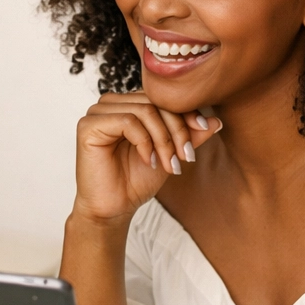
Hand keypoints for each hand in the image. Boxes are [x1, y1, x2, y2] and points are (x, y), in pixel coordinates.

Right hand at [72, 92, 222, 223]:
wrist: (114, 208)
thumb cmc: (136, 181)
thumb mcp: (170, 153)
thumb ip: (189, 135)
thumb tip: (216, 120)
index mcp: (128, 103)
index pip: (162, 96)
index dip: (186, 111)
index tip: (204, 129)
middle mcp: (112, 103)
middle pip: (155, 102)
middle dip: (177, 130)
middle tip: (187, 156)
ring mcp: (98, 112)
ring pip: (144, 111)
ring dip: (164, 139)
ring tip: (170, 164)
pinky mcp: (88, 125)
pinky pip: (127, 122)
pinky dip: (145, 142)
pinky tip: (149, 161)